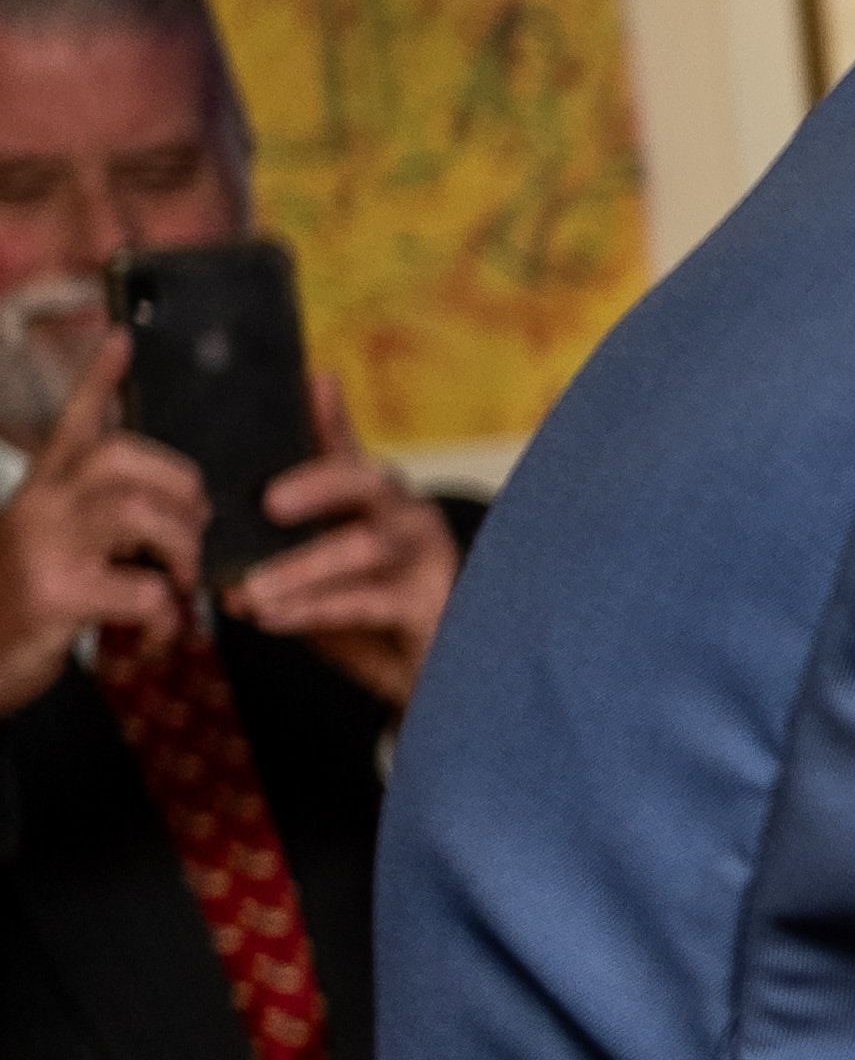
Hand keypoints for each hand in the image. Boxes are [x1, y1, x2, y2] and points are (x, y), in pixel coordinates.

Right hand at [0, 326, 201, 717]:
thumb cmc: (34, 604)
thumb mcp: (61, 545)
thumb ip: (102, 518)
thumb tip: (178, 505)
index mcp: (44, 490)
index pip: (74, 421)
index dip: (100, 380)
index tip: (125, 337)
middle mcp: (39, 507)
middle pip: (117, 457)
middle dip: (179, 484)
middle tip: (195, 524)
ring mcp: (43, 548)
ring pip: (137, 514)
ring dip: (182, 548)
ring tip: (181, 580)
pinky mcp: (55, 595)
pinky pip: (143, 590)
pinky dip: (169, 615)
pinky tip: (160, 633)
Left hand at [232, 375, 454, 709]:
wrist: (421, 679)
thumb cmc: (367, 614)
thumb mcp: (320, 570)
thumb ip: (278, 544)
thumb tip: (216, 537)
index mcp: (374, 497)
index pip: (347, 446)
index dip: (330, 413)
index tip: (312, 380)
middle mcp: (407, 514)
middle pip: (366, 479)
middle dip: (317, 484)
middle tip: (269, 503)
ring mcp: (428, 557)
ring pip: (363, 546)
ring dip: (300, 567)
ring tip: (248, 590)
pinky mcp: (434, 605)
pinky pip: (367, 601)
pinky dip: (313, 608)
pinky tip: (271, 616)